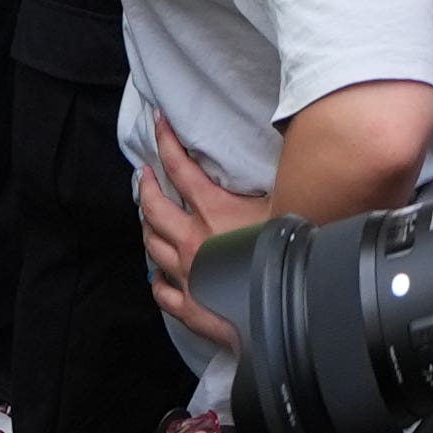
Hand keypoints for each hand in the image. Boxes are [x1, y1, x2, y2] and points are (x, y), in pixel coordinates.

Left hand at [137, 123, 273, 352]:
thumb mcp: (283, 206)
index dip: (166, 141)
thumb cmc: (287, 253)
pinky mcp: (189, 306)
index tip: (158, 122)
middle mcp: (192, 241)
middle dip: (146, 186)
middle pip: (153, 207)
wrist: (283, 311)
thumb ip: (274, 179)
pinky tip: (158, 275)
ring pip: (152, 246)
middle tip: (144, 173)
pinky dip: (157, 279)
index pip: (180, 168)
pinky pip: (161, 291)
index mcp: (212, 212)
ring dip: (147, 227)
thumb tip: (288, 145)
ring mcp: (186, 275)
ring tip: (147, 216)